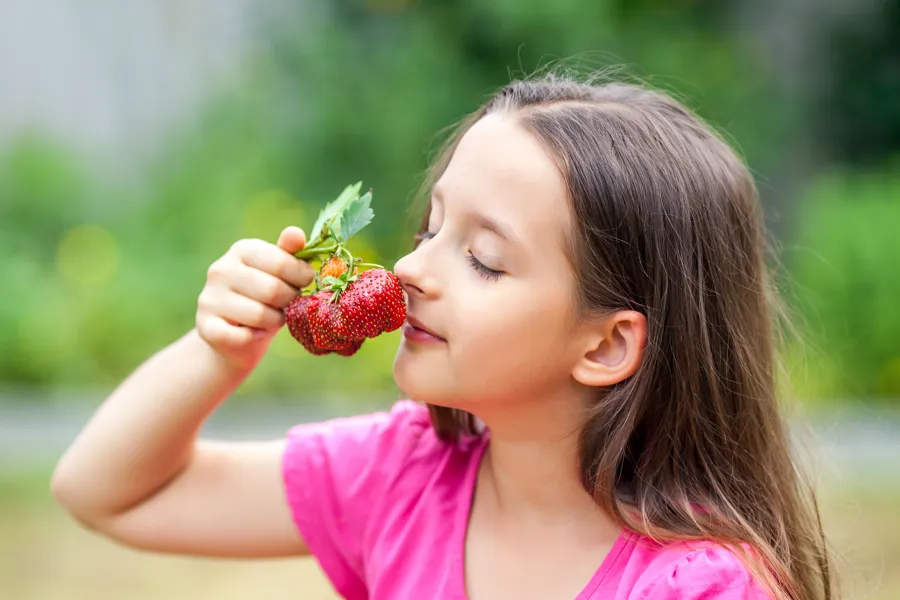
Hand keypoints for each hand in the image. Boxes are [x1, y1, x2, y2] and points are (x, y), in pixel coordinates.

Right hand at [196, 226, 314, 369]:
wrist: (236, 335)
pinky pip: (242, 336)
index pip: (282, 263)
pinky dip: (255, 338)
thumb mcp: (280, 273)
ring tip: (272, 318)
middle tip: (287, 304)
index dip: (302, 277)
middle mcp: (221, 269)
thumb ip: (290, 253)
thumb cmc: (266, 298)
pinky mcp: (205, 327)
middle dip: (289, 301)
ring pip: (260, 315)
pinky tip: (254, 333)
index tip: (303, 284)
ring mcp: (209, 297)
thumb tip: (296, 232)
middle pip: (273, 290)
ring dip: (275, 321)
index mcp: (242, 249)